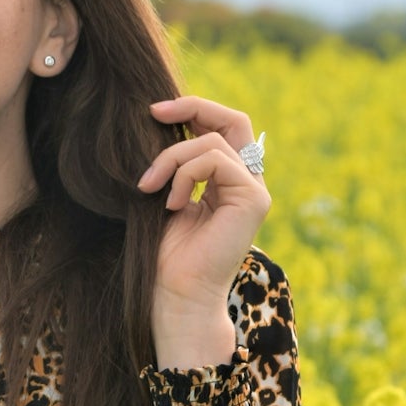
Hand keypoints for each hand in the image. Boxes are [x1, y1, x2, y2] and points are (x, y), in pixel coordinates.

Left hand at [138, 94, 271, 367]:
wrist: (177, 297)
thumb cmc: (167, 258)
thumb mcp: (166, 199)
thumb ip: (174, 166)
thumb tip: (159, 124)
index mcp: (229, 183)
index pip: (222, 128)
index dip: (193, 110)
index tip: (153, 112)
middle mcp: (248, 184)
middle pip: (234, 120)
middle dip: (193, 108)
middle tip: (155, 113)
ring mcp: (255, 191)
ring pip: (213, 142)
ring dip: (172, 160)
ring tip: (150, 189)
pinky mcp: (253, 199)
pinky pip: (214, 161)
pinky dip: (185, 176)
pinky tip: (173, 204)